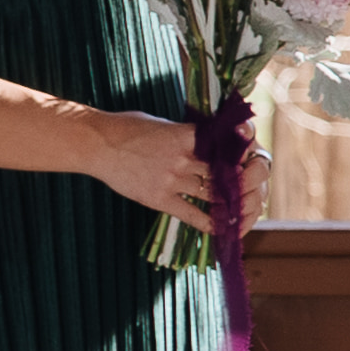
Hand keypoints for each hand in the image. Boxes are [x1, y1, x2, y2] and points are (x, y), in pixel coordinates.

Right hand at [84, 113, 256, 238]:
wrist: (95, 143)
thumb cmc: (128, 127)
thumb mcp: (164, 122)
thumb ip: (189, 133)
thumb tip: (210, 136)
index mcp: (189, 135)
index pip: (228, 145)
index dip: (245, 154)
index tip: (253, 159)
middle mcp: (184, 158)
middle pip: (226, 172)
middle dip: (244, 181)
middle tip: (254, 188)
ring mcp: (172, 179)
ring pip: (213, 194)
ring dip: (231, 203)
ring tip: (244, 210)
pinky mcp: (158, 198)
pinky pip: (190, 214)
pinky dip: (209, 223)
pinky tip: (222, 228)